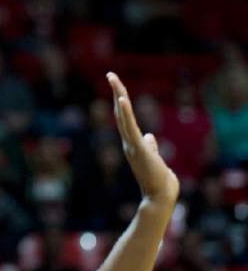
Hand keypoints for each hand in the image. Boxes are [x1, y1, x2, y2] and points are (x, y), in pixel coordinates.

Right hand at [107, 72, 178, 206]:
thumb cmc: (159, 181)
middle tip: (110, 74)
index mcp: (133, 143)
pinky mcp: (138, 148)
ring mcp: (132, 145)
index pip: (125, 118)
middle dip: (117, 92)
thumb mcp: (155, 158)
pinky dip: (126, 112)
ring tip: (113, 79)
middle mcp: (128, 142)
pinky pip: (130, 127)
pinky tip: (122, 99)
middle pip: (121, 112)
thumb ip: (151, 147)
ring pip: (123, 116)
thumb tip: (150, 137)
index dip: (121, 102)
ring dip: (119, 96)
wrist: (160, 196)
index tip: (117, 86)